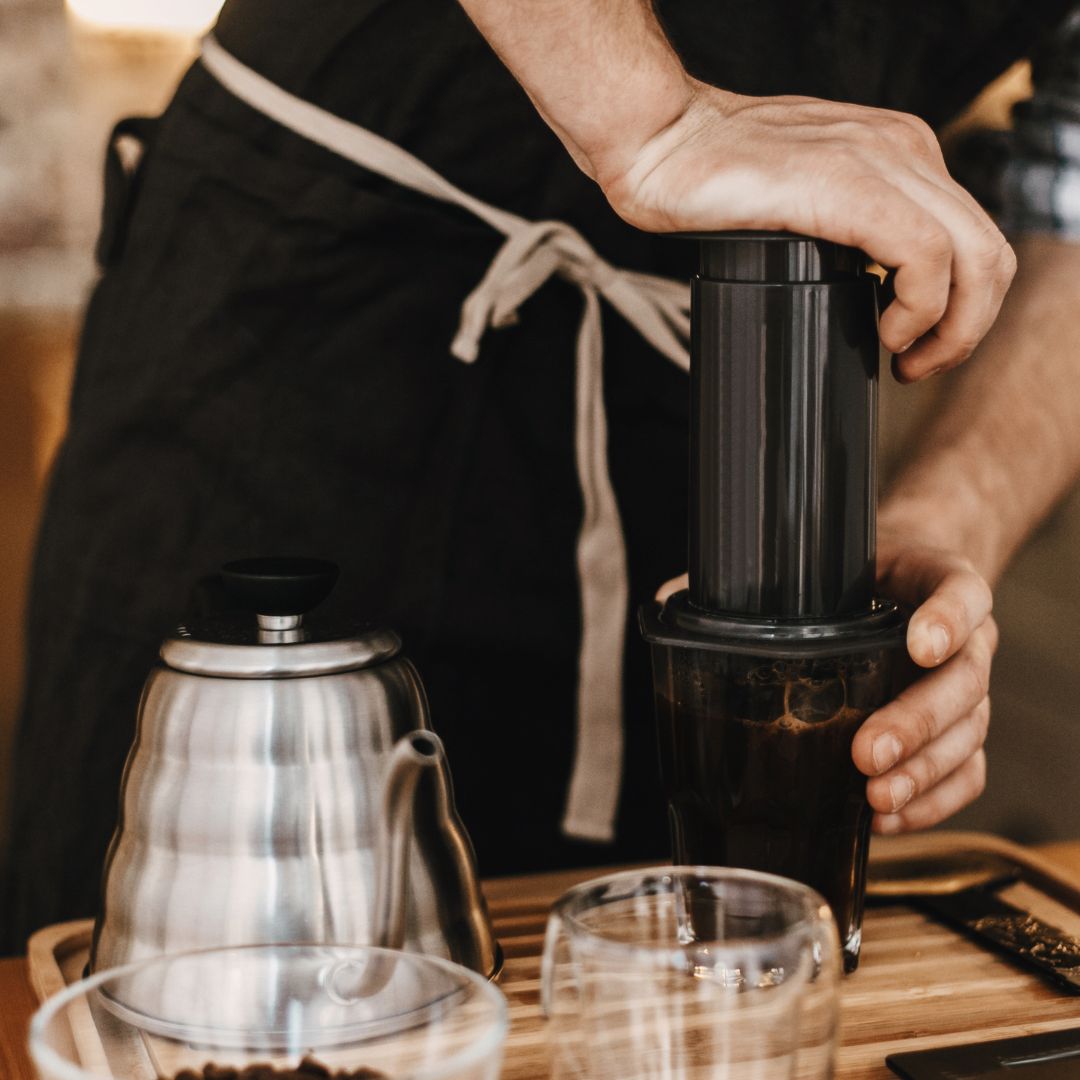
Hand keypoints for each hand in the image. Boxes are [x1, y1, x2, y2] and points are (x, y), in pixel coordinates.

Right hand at [600, 82, 1015, 380]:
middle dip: (967, 328)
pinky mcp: (847, 185)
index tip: (918, 347)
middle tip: (919, 366)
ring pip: (974, 255)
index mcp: (898, 151)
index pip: (974, 235)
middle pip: (989, 251)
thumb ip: (846, 220)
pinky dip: (919, 307)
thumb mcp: (804, 197)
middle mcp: (902, 149)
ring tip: (905, 356)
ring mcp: (879, 161)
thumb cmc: (710, 180)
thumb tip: (869, 284)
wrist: (660, 144)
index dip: (963, 307)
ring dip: (952, 327)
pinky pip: (925, 255)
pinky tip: (884, 330)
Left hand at [654, 538, 995, 833]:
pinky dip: (932, 802)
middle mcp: (962, 639)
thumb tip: (669, 596)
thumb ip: (753, 579)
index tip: (918, 644)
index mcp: (933, 583)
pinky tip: (887, 817)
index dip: (949, 618)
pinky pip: (967, 775)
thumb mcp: (819, 563)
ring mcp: (967, 689)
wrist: (902, 587)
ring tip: (875, 797)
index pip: (961, 591)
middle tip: (867, 752)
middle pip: (964, 681)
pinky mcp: (962, 735)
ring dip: (924, 773)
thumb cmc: (852, 581)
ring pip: (968, 735)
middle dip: (916, 722)